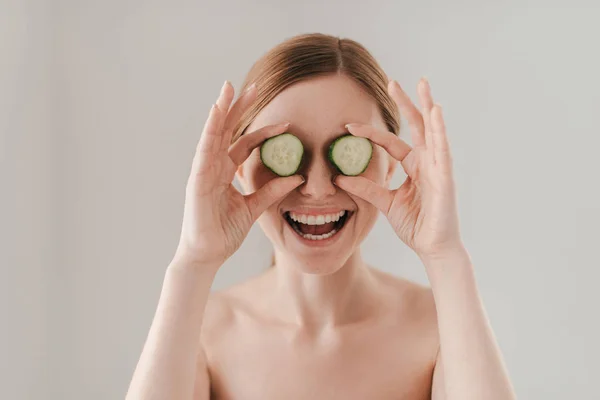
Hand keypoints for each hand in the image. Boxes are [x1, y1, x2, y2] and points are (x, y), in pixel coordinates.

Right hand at [175, 81, 303, 266]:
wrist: (208, 254)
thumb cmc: (224, 231)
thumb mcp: (255, 207)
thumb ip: (272, 191)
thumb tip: (297, 178)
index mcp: (225, 172)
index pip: (245, 144)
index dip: (263, 132)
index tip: (286, 122)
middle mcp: (214, 166)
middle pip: (227, 130)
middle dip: (239, 107)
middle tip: (254, 86)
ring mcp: (203, 170)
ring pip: (213, 133)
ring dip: (221, 109)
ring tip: (229, 88)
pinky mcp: (197, 179)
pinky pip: (204, 150)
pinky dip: (209, 130)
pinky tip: (215, 112)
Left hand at [334, 78, 462, 258]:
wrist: (432, 248)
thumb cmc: (415, 225)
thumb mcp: (385, 203)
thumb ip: (366, 188)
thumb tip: (339, 178)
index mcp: (413, 166)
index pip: (391, 142)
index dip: (370, 133)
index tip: (347, 126)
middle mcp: (427, 162)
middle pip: (417, 126)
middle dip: (407, 103)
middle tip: (393, 81)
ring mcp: (438, 167)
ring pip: (433, 131)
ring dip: (427, 106)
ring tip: (423, 84)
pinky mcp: (446, 177)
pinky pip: (443, 150)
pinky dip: (440, 130)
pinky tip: (436, 112)